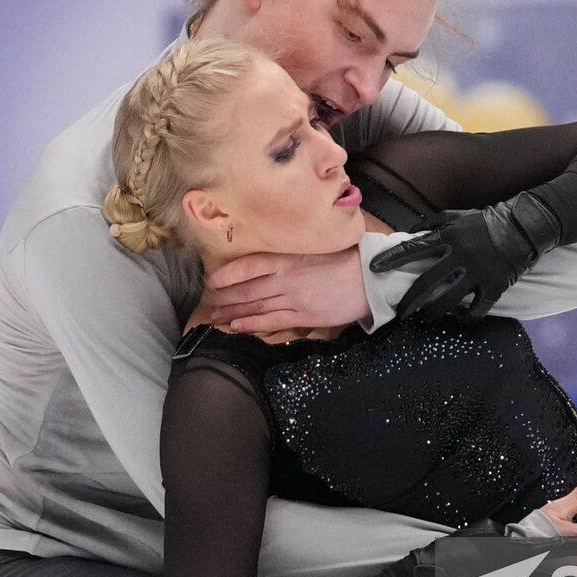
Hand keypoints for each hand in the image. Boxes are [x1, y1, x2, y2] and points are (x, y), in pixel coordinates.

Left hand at [203, 248, 368, 332]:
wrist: (370, 278)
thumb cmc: (345, 259)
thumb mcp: (313, 249)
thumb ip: (289, 256)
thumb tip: (267, 263)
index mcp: (289, 258)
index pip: (248, 266)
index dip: (227, 275)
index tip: (211, 280)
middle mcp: (287, 278)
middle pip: (247, 288)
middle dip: (224, 297)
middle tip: (206, 302)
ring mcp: (295, 299)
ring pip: (256, 306)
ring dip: (233, 312)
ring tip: (214, 316)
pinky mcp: (305, 316)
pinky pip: (273, 321)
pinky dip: (253, 324)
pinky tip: (237, 326)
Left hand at [368, 192, 561, 321]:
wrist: (524, 227)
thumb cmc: (487, 221)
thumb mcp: (458, 217)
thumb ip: (433, 224)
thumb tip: (410, 234)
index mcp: (450, 236)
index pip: (414, 248)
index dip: (392, 258)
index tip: (374, 268)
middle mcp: (461, 255)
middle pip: (428, 282)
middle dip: (410, 300)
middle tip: (399, 312)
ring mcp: (478, 272)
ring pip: (449, 300)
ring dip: (433, 312)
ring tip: (424, 318)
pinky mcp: (495, 286)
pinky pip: (477, 308)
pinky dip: (466, 316)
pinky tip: (459, 318)